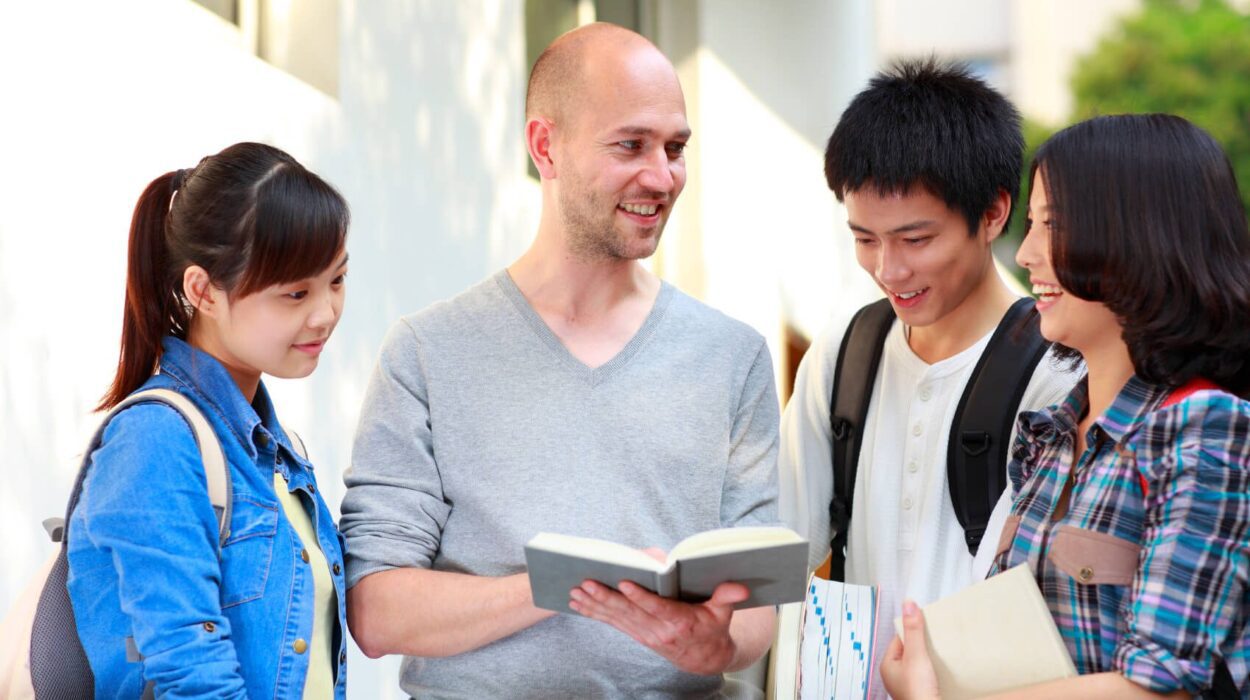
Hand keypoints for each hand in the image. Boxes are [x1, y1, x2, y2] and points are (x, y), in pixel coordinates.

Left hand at [568, 568, 748, 675]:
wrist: (704, 658)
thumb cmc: (713, 627)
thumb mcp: (724, 613)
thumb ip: (727, 597)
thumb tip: (740, 587)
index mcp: (679, 621)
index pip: (657, 607)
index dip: (640, 596)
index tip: (624, 582)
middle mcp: (658, 630)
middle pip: (629, 612)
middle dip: (606, 597)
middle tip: (587, 583)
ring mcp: (645, 634)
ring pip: (616, 618)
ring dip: (594, 605)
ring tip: (575, 592)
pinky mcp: (636, 634)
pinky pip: (613, 623)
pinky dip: (595, 613)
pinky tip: (579, 603)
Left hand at [879, 600, 941, 699]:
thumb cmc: (917, 691)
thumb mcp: (916, 655)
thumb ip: (913, 631)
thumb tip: (908, 605)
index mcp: (888, 665)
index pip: (899, 639)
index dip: (912, 629)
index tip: (925, 622)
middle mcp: (896, 675)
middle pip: (910, 650)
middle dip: (923, 643)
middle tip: (936, 636)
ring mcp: (908, 684)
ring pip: (920, 662)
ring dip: (930, 656)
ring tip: (942, 650)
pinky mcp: (922, 691)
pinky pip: (928, 674)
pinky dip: (935, 669)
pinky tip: (943, 667)